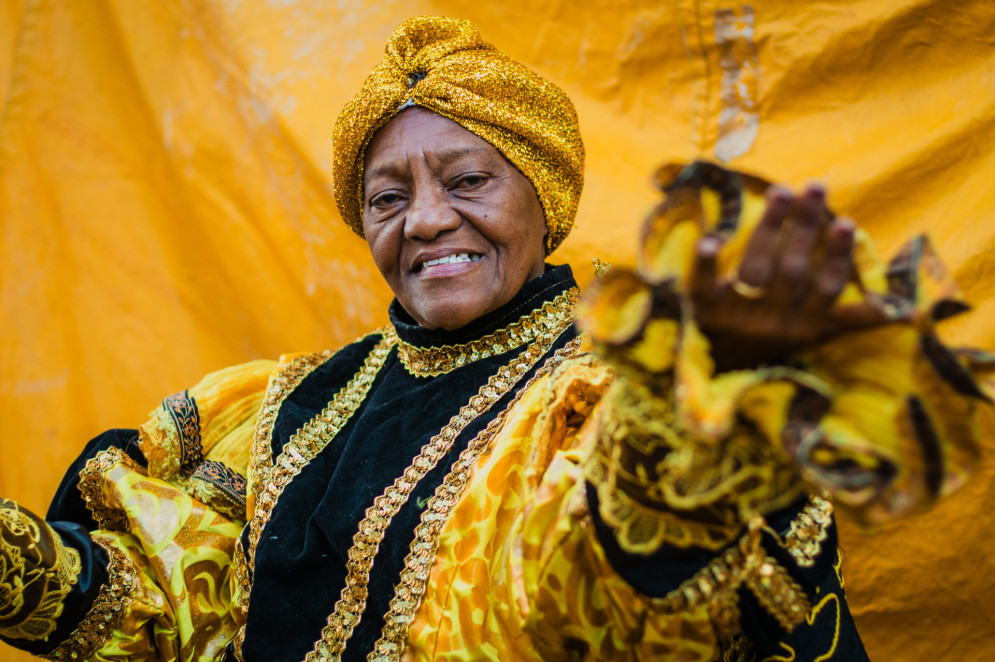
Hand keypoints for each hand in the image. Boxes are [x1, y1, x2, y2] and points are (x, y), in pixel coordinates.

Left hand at [689, 184, 883, 371]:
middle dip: (804, 228)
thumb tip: (910, 314)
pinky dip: (704, 265)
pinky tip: (709, 239)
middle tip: (816, 187)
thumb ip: (851, 319)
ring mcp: (735, 317)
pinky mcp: (703, 312)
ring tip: (782, 192)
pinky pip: (702, 287)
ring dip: (770, 229)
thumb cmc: (771, 342)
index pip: (823, 289)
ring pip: (754, 271)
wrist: (717, 374)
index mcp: (803, 327)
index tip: (846, 222)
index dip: (835, 258)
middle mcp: (771, 323)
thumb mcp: (813, 336)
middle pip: (790, 271)